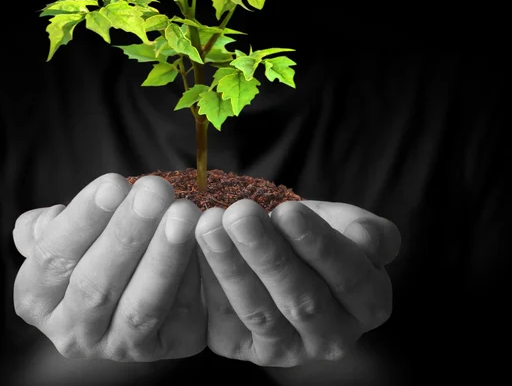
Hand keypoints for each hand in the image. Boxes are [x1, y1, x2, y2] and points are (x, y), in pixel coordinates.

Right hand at [13, 173, 205, 361]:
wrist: (140, 274)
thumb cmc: (100, 243)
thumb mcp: (69, 233)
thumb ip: (52, 227)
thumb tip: (46, 221)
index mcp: (37, 298)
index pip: (53, 259)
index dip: (83, 220)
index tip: (114, 183)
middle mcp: (71, 332)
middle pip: (95, 285)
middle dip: (127, 234)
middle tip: (154, 192)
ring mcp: (118, 347)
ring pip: (140, 306)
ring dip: (164, 257)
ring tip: (183, 214)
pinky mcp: (165, 347)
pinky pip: (180, 314)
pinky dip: (193, 276)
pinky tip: (204, 240)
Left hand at [195, 199, 399, 366]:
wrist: (279, 247)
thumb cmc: (314, 232)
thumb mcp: (344, 222)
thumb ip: (363, 229)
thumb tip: (369, 241)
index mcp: (369, 303)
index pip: (349, 276)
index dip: (319, 245)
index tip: (288, 212)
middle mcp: (333, 337)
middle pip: (301, 298)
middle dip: (267, 254)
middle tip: (239, 214)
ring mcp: (288, 349)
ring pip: (259, 311)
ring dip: (230, 266)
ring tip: (210, 226)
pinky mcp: (245, 348)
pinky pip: (225, 320)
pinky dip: (208, 284)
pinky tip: (192, 251)